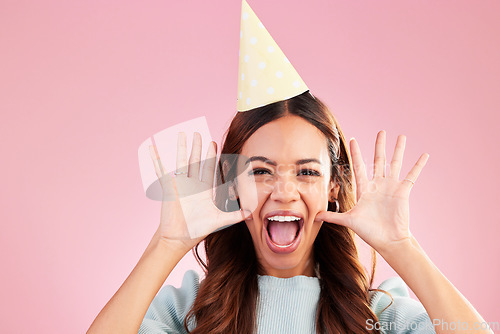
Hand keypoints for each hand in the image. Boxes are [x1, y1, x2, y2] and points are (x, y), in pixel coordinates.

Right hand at [149, 132, 250, 250]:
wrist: (179, 238)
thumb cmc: (197, 229)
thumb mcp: (220, 220)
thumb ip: (235, 215)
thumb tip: (251, 212)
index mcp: (204, 190)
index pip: (209, 169)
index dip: (211, 156)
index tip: (213, 143)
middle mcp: (192, 184)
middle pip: (195, 161)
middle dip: (198, 147)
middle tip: (199, 133)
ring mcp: (180, 184)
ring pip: (181, 162)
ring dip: (181, 148)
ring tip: (182, 134)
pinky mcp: (169, 187)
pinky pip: (161, 170)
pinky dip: (156, 159)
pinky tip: (152, 147)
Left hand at [315, 131, 428, 254]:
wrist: (388, 240)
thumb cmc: (369, 232)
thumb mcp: (349, 221)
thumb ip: (333, 216)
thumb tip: (315, 216)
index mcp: (365, 188)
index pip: (359, 166)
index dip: (357, 153)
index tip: (353, 139)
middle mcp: (378, 184)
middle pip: (378, 160)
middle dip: (379, 145)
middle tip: (381, 131)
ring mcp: (391, 186)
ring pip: (395, 163)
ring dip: (398, 150)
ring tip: (401, 136)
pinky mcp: (403, 191)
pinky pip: (412, 175)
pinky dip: (418, 165)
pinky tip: (424, 155)